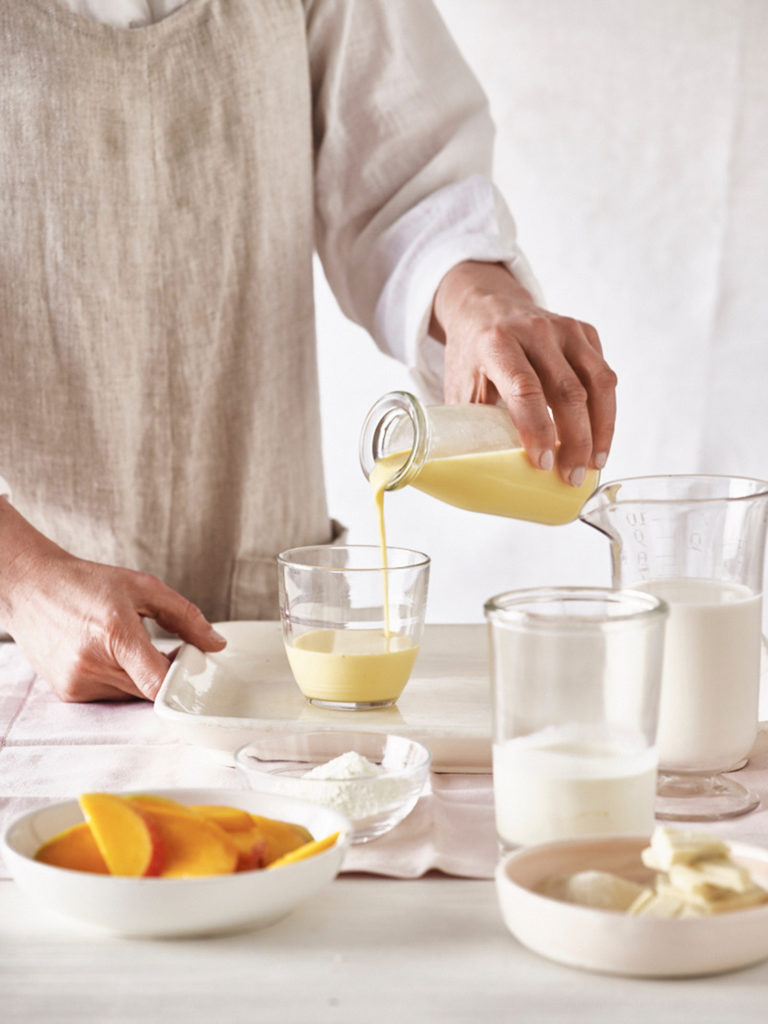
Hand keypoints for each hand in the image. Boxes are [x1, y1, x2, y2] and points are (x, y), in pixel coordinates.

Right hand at [0, 500, 225, 701]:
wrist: (30, 587)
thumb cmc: (86, 583)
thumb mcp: (143, 587)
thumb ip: (185, 616)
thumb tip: (216, 644)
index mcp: (115, 634)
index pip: (158, 683)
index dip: (181, 681)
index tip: (191, 667)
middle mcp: (92, 664)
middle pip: (150, 690)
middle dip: (165, 673)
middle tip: (165, 647)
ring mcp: (77, 683)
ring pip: (131, 696)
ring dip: (141, 677)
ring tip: (127, 644)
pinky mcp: (68, 693)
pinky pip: (110, 696)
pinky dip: (118, 679)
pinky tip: (106, 653)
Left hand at [430, 261, 616, 484]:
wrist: (484, 305)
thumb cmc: (471, 356)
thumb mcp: (460, 386)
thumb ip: (474, 423)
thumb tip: (490, 474)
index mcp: (496, 343)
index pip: (525, 389)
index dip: (537, 429)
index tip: (543, 463)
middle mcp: (535, 331)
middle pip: (568, 391)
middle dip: (576, 440)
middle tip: (572, 477)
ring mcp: (565, 329)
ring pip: (598, 382)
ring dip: (601, 428)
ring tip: (596, 463)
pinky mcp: (585, 332)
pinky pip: (603, 375)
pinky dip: (605, 410)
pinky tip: (598, 437)